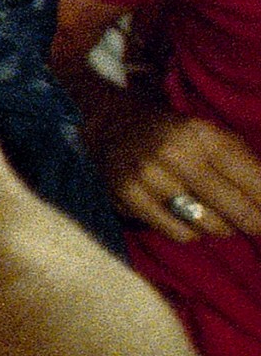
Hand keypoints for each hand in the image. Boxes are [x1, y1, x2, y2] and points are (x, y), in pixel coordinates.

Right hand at [98, 101, 260, 242]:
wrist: (114, 125)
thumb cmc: (180, 136)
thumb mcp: (216, 135)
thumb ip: (250, 166)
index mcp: (204, 134)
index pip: (258, 182)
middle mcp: (175, 153)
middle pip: (240, 211)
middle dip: (256, 223)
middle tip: (256, 225)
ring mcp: (149, 177)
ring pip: (212, 227)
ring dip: (222, 228)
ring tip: (217, 216)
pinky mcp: (128, 197)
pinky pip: (181, 234)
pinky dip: (192, 232)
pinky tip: (186, 217)